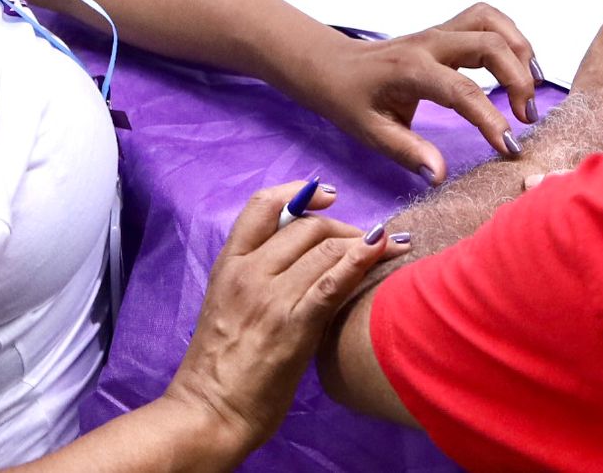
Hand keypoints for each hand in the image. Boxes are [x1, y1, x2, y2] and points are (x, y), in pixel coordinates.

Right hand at [163, 182, 405, 459]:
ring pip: (326, 249)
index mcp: (229, 264)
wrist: (211, 411)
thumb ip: (257, 274)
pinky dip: (361, 260)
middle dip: (344, 227)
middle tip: (367, 239)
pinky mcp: (294, 324)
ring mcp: (271, 297)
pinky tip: (383, 250)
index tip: (327, 194)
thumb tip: (302, 254)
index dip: (299, 192)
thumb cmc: (221, 366)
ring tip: (391, 246)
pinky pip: (333, 281)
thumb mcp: (227, 303)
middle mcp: (249, 272)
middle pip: (307, 227)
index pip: (262, 206)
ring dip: (364, 242)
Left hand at [292, 3, 539, 182]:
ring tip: (530, 90)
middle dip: (518, 79)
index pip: (462, 90)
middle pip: (489, 44)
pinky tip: (519, 67)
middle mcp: (429, 43)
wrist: (333, 66)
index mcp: (410, 70)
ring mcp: (439, 31)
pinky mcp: (446, 30)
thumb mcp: (371, 132)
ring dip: (520, 51)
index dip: (490, 118)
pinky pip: (487, 20)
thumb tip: (439, 174)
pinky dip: (510, 38)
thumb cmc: (350, 99)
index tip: (509, 147)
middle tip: (526, 118)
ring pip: (492, 21)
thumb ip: (408, 152)